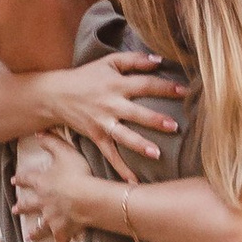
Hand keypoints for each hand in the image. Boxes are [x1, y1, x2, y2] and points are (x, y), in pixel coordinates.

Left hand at [15, 130, 117, 239]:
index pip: (28, 179)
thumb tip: (38, 132)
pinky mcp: (63, 233)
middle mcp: (43, 203)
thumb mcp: (64, 151)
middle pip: (30, 205)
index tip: (14, 180)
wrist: (86, 197)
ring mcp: (52, 219)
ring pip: (41, 227)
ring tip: (29, 236)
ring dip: (36, 232)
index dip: (21, 179)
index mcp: (42, 183)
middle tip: (15, 209)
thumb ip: (51, 140)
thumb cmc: (77, 173)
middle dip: (23, 206)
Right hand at [42, 48, 184, 175]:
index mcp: (117, 85)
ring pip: (123, 136)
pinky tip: (134, 182)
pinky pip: (110, 155)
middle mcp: (111, 104)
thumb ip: (134, 59)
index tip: (185, 91)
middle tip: (174, 126)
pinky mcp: (96, 137)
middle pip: (135, 113)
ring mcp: (103, 123)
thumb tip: (159, 60)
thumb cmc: (86, 76)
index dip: (164, 87)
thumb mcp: (109, 62)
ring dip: (139, 145)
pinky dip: (121, 169)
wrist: (56, 95)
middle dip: (154, 120)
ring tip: (156, 154)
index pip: (144, 85)